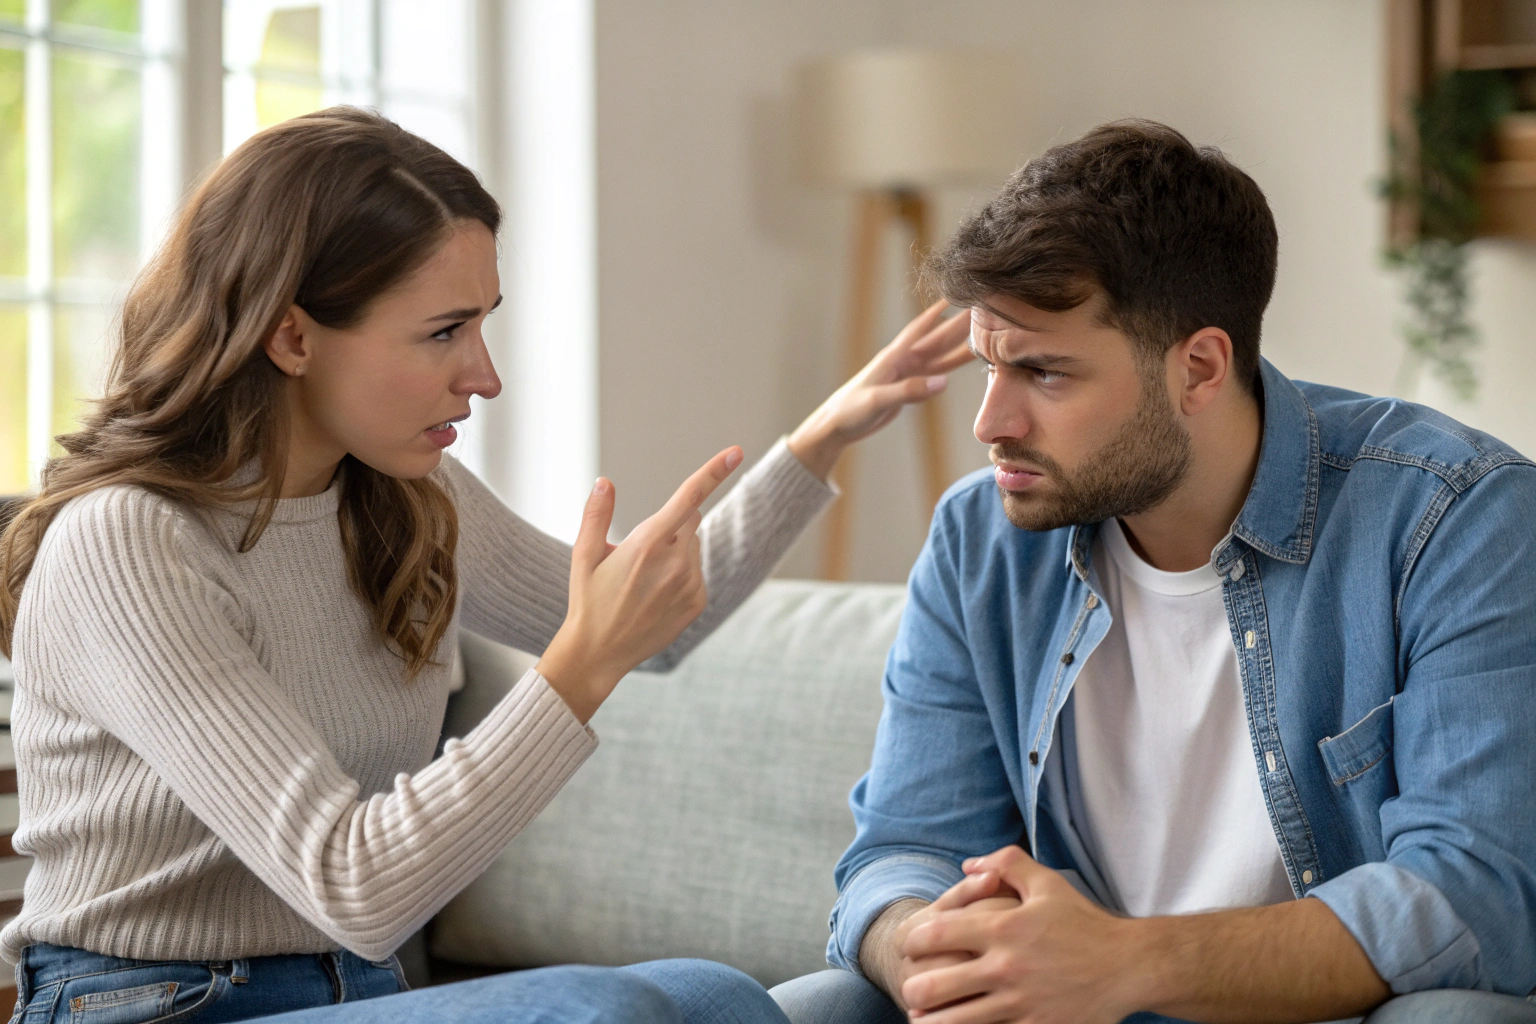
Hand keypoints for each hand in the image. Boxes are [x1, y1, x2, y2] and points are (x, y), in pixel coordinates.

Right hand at [536, 446, 742, 721]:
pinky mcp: (698, 602)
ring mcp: (690, 584)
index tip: (736, 452)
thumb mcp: (583, 555)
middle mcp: (675, 562)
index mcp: (647, 544)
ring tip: (642, 581)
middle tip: (639, 552)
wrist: (599, 653)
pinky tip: (654, 595)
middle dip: (671, 524)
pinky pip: (696, 572)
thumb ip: (596, 515)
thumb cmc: (587, 600)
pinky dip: (681, 574)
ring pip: (693, 546)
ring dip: (675, 550)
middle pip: (690, 519)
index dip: (714, 472)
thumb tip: (605, 482)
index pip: (688, 498)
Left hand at [787, 300, 973, 479]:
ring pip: (939, 356)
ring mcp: (906, 375)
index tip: (957, 294)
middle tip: (981, 312)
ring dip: (959, 345)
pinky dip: (950, 365)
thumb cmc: (850, 410)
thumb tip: (944, 382)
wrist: (836, 426)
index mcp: (893, 358)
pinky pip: (935, 373)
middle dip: (958, 325)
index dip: (938, 312)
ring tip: (983, 333)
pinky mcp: (908, 388)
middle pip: (936, 340)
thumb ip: (910, 390)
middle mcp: (902, 362)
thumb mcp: (878, 400)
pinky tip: (964, 359)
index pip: (921, 329)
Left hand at [901, 846, 1141, 1023]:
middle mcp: (1006, 968)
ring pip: (954, 1023)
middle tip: (913, 990)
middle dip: (914, 990)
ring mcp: (1020, 1004)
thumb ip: (1005, 863)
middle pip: (933, 987)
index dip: (913, 942)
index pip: (935, 934)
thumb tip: (967, 866)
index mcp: (1003, 928)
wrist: (1129, 967)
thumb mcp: (1046, 883)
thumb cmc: (1084, 923)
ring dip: (931, 1023)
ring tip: (923, 1020)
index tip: (913, 948)